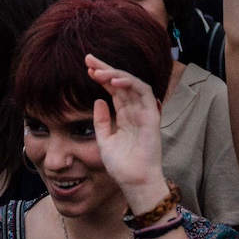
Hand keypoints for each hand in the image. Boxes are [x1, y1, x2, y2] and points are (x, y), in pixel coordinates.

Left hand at [88, 54, 166, 203]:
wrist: (134, 181)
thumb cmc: (121, 165)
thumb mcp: (104, 140)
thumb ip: (101, 121)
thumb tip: (98, 100)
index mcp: (125, 115)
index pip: (114, 90)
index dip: (101, 77)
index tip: (87, 68)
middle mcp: (135, 110)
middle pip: (121, 82)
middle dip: (105, 68)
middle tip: (88, 58)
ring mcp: (144, 112)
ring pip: (132, 83)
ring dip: (115, 73)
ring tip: (98, 71)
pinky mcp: (151, 116)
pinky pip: (144, 92)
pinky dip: (130, 83)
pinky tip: (114, 80)